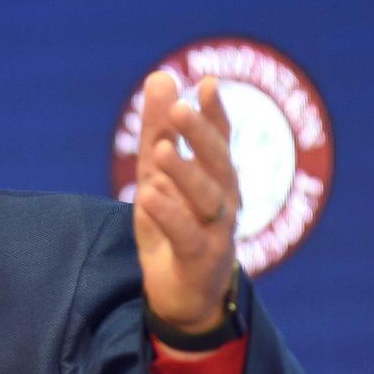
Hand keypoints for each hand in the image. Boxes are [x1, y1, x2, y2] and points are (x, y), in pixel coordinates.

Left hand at [134, 72, 237, 332]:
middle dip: (201, 135)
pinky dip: (170, 215)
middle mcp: (224, 200)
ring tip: (162, 150)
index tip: (206, 84)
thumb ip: (158, 132)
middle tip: (180, 109)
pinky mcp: (201, 260)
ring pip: (207, 198)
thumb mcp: (158, 177)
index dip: (215, 113)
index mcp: (216, 178)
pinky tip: (150, 196)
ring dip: (185, 172)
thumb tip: (161, 76)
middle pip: (218, 163)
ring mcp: (217, 231)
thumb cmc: (175, 228)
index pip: (220, 139)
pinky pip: (187, 235)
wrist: (184, 296)